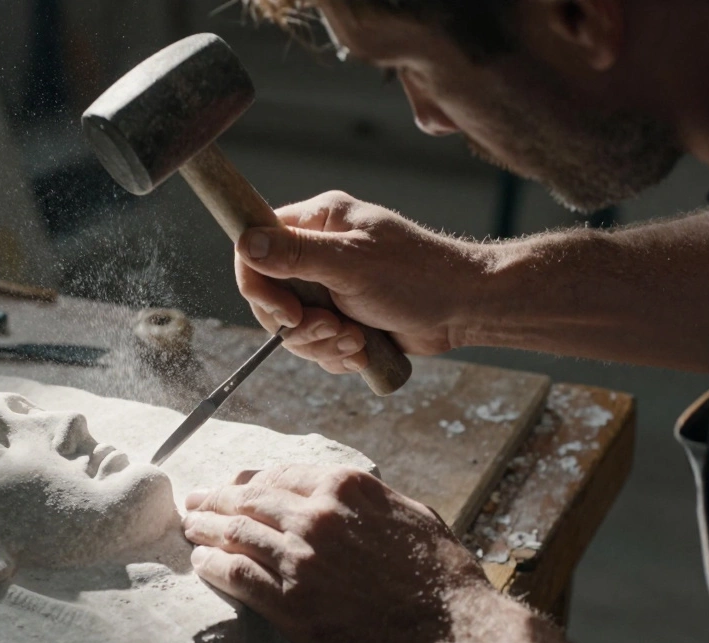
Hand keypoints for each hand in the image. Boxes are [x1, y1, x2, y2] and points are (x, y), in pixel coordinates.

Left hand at [182, 465, 491, 642]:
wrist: (453, 628)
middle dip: (216, 499)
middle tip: (195, 502)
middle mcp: (316, 514)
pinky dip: (212, 564)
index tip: (231, 485)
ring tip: (191, 529)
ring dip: (206, 528)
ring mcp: (300, 557)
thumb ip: (366, 497)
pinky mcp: (290, 600)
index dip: (246, 481)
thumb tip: (340, 492)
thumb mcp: (408, 511)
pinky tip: (201, 562)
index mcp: (344, 486)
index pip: (277, 476)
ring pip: (235, 532)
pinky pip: (236, 573)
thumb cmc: (440, 573)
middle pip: (248, 499)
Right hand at [236, 191, 493, 372]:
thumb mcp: (351, 264)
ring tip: (355, 341)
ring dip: (321, 344)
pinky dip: (336, 355)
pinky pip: (316, 345)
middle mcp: (318, 251)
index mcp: (318, 221)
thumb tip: (245, 242)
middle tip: (330, 328)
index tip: (285, 312)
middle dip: (297, 325)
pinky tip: (362, 351)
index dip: (258, 284)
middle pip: (270, 295)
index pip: (257, 244)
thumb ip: (297, 254)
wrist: (464, 308)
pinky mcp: (342, 318)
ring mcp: (329, 286)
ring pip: (292, 328)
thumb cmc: (416, 276)